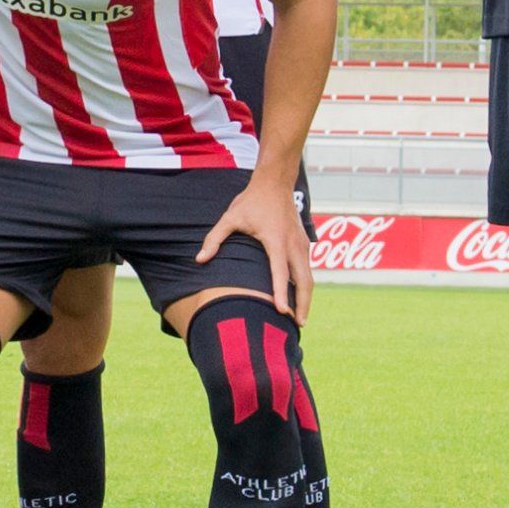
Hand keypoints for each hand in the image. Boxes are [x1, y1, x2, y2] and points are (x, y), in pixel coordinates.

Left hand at [198, 176, 314, 318]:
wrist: (275, 182)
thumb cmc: (251, 201)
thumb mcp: (230, 218)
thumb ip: (214, 239)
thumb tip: (199, 260)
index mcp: (276, 241)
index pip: (280, 273)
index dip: (280, 293)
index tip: (281, 311)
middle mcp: (293, 245)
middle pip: (304, 281)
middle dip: (302, 304)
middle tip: (298, 325)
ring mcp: (302, 244)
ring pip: (309, 277)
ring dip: (306, 298)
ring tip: (300, 318)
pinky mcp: (304, 243)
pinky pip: (308, 269)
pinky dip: (306, 286)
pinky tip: (300, 298)